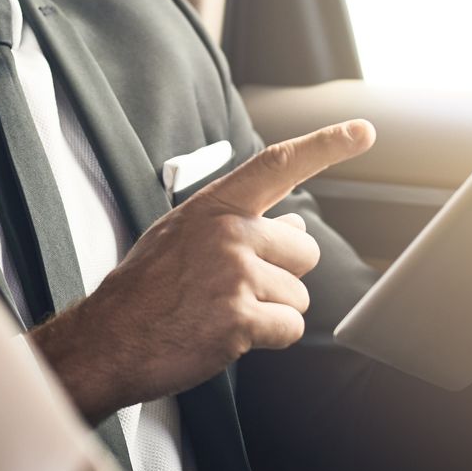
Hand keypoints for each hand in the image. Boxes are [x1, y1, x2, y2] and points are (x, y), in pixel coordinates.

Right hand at [30, 120, 375, 423]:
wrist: (108, 339)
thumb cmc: (145, 288)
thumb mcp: (184, 236)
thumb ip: (238, 224)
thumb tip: (296, 224)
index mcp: (214, 206)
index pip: (278, 165)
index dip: (326, 145)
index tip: (363, 130)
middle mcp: (229, 233)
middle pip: (304, 251)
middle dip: (284, 275)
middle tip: (237, 288)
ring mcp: (235, 276)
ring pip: (299, 295)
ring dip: (272, 311)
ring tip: (222, 312)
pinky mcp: (240, 321)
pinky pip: (289, 329)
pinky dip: (268, 338)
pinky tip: (227, 335)